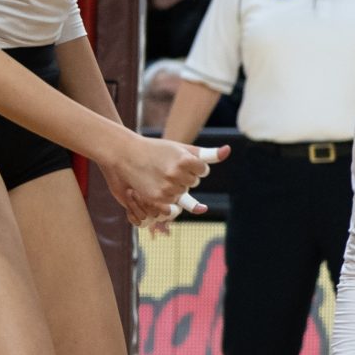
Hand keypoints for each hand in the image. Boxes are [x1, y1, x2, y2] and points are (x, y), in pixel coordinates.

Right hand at [107, 135, 225, 216]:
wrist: (125, 154)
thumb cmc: (157, 150)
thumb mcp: (181, 149)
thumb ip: (207, 154)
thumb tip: (228, 151)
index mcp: (185, 160)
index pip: (203, 170)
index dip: (192, 166)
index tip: (179, 160)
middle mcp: (176, 175)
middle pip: (193, 182)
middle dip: (184, 175)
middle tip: (166, 166)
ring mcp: (166, 189)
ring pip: (184, 193)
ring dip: (175, 187)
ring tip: (159, 175)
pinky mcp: (156, 199)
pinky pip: (174, 205)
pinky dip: (168, 197)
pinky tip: (157, 186)